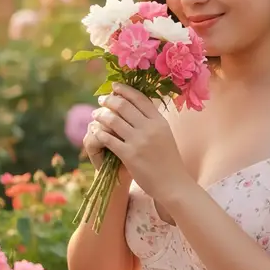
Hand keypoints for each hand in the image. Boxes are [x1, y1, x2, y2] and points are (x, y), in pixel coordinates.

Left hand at [91, 84, 190, 204]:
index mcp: (160, 121)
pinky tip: (95, 131)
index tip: (114, 86)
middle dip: (109, 100)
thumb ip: (153, 121)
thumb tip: (138, 105)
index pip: (140, 98)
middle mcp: (150, 128)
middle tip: (101, 100)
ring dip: (101, 115)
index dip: (125, 90)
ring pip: (113, 120)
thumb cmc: (169, 160)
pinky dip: (100, 132)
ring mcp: (139, 141)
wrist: (173, 184)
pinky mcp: (129, 155)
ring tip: (96, 114)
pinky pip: (108, 139)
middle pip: (123, 106)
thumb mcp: (165, 134)